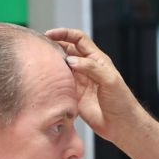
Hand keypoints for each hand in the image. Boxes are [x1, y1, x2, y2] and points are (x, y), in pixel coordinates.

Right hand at [45, 28, 145, 142]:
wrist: (121, 125)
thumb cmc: (121, 101)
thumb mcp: (110, 80)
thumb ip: (91, 68)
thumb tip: (70, 60)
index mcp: (97, 59)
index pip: (79, 39)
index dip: (65, 34)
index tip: (50, 34)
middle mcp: (86, 68)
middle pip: (67, 51)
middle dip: (54, 46)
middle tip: (39, 47)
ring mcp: (79, 81)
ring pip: (61, 67)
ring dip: (51, 63)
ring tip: (38, 62)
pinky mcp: (73, 95)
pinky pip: (60, 84)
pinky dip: (51, 81)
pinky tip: (43, 80)